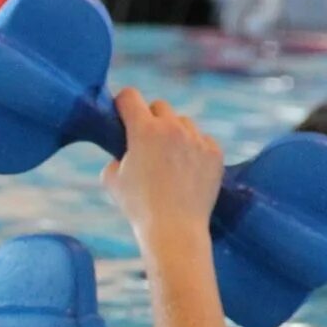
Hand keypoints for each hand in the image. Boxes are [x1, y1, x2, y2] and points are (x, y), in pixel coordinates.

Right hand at [101, 87, 224, 235]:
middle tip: (146, 143)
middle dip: (151, 119)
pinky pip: (202, 140)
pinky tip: (187, 171)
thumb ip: (116, 155)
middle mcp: (172, 128)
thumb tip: (124, 150)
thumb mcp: (110, 179)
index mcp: (144, 130)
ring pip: (183, 123)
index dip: (122, 104)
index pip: (129, 96)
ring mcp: (197, 139)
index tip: (122, 115)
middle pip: (159, 106)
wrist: (174, 230)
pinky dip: (194, 150)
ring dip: (174, 134)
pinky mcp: (215, 153)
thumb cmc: (138, 207)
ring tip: (169, 160)